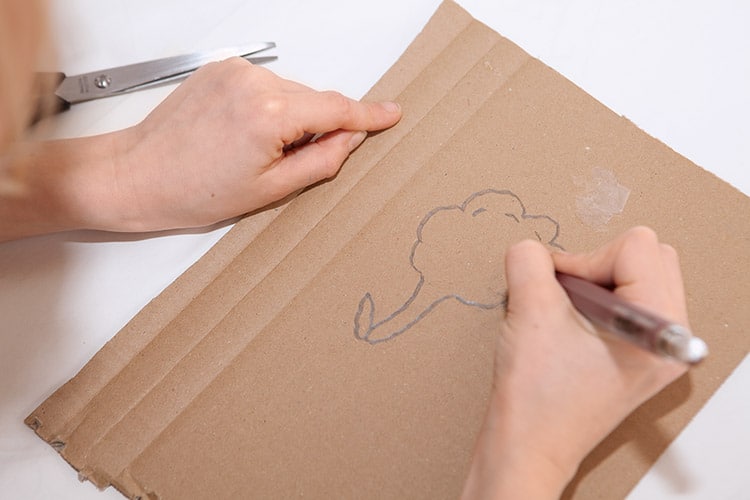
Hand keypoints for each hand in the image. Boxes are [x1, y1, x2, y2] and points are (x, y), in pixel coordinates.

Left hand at [103, 57, 400, 231]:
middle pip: (314, 101)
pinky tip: (243, 134)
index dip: (368, 115)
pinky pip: (266, 86)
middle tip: (288, 164)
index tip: (390, 113)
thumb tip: (350, 139)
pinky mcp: (221, 69)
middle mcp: (254, 83)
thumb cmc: (192, 190)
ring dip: (290, 119)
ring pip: (291, 93)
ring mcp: (235, 72)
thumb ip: (321, 161)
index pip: (336, 108)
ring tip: (254, 152)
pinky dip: (269, 108)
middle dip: (316, 129)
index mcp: (270, 114)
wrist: (139, 175)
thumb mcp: (270, 190)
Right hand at [462, 227, 688, 498]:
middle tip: (564, 298)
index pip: (637, 248)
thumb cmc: (536, 397)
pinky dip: (597, 301)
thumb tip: (530, 248)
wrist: (529, 446)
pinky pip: (630, 302)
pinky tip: (572, 329)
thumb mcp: (529, 313)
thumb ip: (529, 262)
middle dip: (597, 267)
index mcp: (658, 326)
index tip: (555, 288)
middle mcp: (670, 337)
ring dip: (596, 283)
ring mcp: (658, 348)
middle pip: (649, 257)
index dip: (584, 259)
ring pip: (640, 277)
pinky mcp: (641, 355)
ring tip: (566, 316)